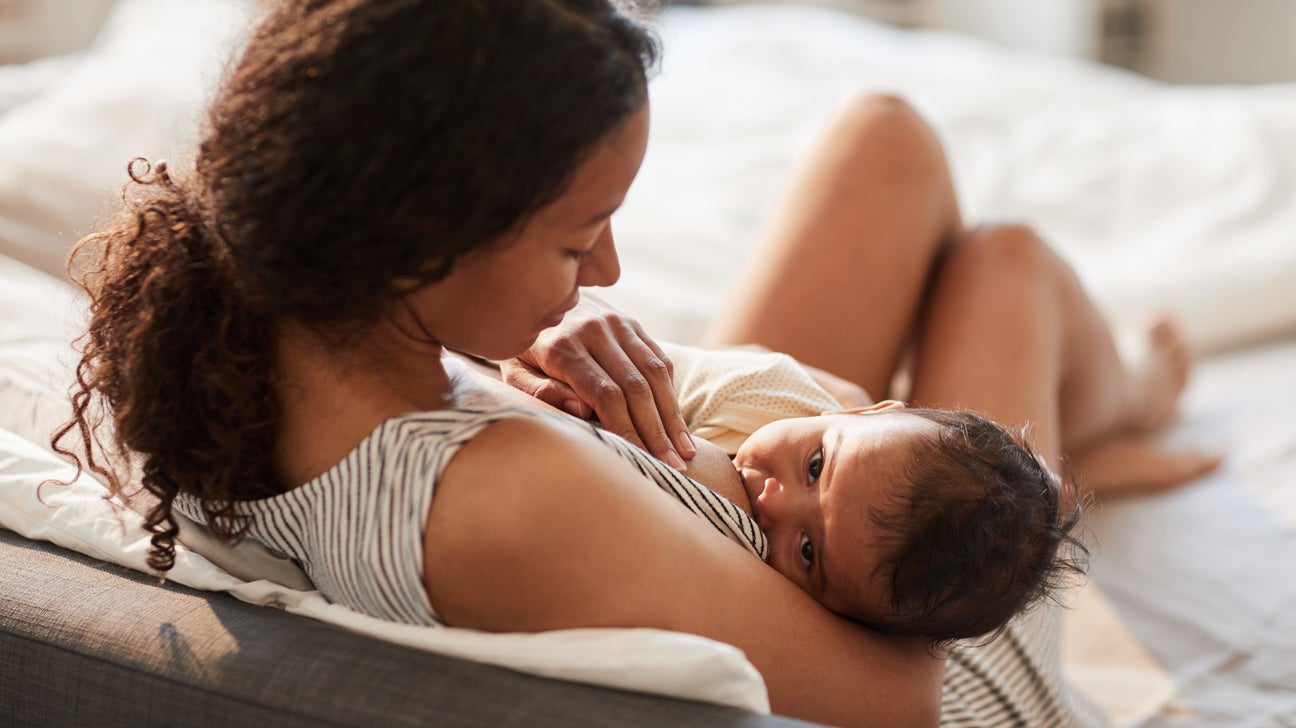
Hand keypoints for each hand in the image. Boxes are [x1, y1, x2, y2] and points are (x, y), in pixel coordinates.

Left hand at [500, 295, 696, 469]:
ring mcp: (617, 323)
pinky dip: (670, 393)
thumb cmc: (521, 349)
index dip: (628, 430)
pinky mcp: (632, 323)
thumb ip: (538, 392)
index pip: (606, 395)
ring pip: (655, 373)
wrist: (534, 297)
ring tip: (685, 451)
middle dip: (656, 432)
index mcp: (562, 346)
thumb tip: (582, 410)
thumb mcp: (513, 371)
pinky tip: (677, 424)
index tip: (643, 460)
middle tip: (674, 467)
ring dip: (672, 416)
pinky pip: (659, 359)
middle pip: (636, 387)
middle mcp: (595, 329)